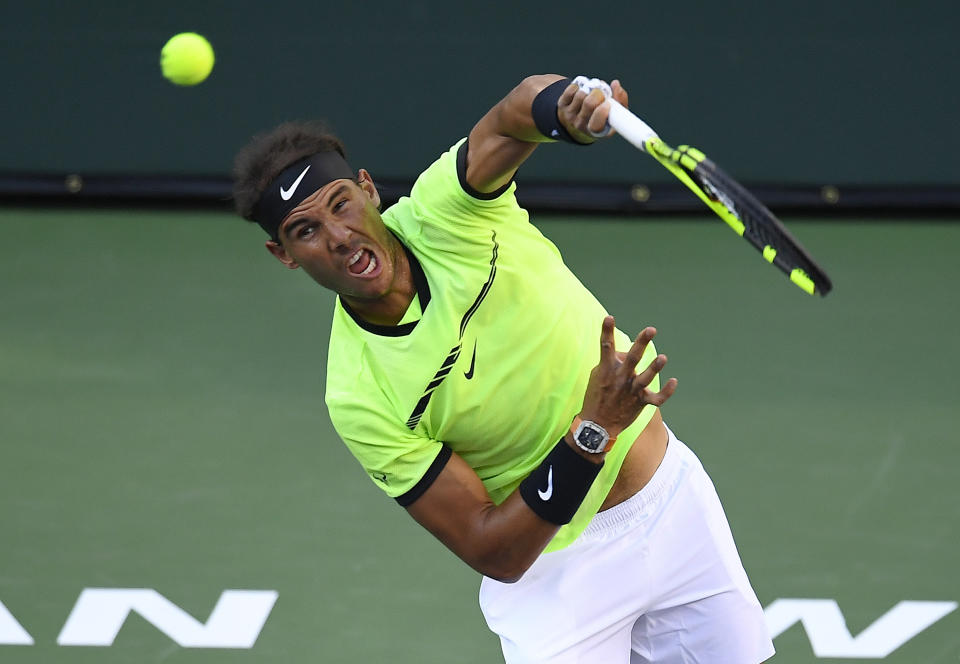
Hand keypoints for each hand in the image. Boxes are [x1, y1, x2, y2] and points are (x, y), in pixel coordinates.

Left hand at [557, 79, 628, 143]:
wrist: (578, 119)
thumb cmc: (602, 115)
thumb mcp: (615, 114)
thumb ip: (621, 100)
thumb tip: (615, 84)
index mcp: (597, 131)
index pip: (596, 125)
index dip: (602, 112)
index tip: (608, 103)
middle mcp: (581, 126)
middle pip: (589, 103)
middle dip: (599, 93)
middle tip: (602, 92)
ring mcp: (569, 115)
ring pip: (581, 94)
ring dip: (590, 88)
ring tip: (593, 91)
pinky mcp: (561, 105)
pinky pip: (572, 89)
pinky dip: (580, 85)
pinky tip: (583, 90)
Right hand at [578, 316, 676, 437]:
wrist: (597, 424)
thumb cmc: (596, 396)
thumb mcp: (597, 376)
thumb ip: (611, 361)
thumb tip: (625, 352)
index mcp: (606, 369)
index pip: (605, 347)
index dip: (606, 331)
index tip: (609, 318)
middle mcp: (620, 378)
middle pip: (632, 357)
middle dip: (641, 342)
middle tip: (651, 330)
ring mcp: (631, 391)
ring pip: (645, 378)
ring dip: (654, 368)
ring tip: (663, 358)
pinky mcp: (640, 402)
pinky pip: (657, 398)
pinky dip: (667, 391)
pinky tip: (674, 381)